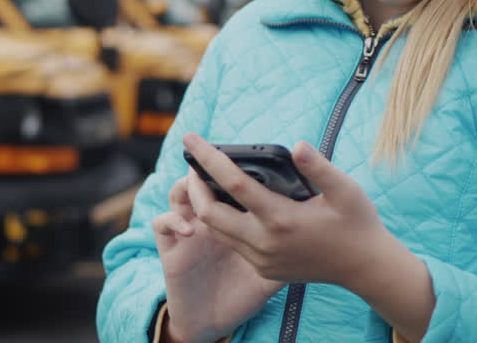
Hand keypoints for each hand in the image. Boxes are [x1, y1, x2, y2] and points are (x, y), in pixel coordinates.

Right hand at [153, 170, 283, 342]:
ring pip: (179, 194)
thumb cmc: (241, 296)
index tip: (247, 155)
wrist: (210, 323)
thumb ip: (289, 255)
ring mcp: (186, 232)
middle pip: (203, 182)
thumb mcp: (272, 275)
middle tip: (215, 153)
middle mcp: (206, 221)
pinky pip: (163, 224)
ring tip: (197, 181)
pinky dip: (173, 219)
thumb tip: (313, 234)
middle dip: (206, 165)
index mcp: (230, 221)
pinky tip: (189, 227)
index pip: (228, 186)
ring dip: (187, 185)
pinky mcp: (170, 248)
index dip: (233, 169)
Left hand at [181, 133, 390, 289]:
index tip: (189, 138)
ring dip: (204, 206)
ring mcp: (262, 260)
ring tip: (204, 181)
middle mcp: (265, 242)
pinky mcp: (264, 270)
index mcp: (282, 218)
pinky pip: (232, 244)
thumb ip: (319, 167)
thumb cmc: (357, 223)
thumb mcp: (346, 190)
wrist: (366, 268)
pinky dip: (222, 224)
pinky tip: (227, 206)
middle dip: (194, 186)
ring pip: (217, 232)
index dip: (208, 158)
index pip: (232, 183)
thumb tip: (297, 145)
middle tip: (192, 165)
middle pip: (210, 213)